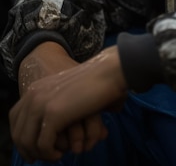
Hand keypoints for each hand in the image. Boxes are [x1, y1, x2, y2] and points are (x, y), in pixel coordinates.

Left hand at [10, 44, 127, 162]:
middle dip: (29, 150)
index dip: (21, 137)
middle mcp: (33, 95)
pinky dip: (50, 155)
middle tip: (45, 157)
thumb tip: (44, 128)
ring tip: (55, 156)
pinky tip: (60, 154)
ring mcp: (41, 104)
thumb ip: (52, 105)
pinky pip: (43, 145)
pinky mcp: (53, 115)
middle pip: (18, 132)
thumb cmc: (93, 82)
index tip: (33, 149)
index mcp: (35, 88)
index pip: (14, 118)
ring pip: (28, 142)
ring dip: (41, 154)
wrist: (107, 72)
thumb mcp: (65, 91)